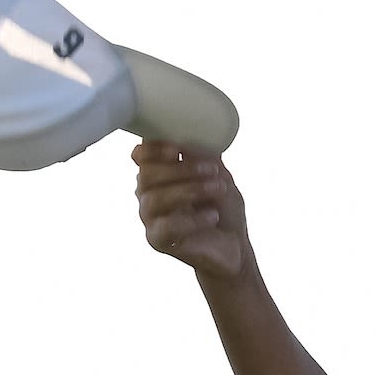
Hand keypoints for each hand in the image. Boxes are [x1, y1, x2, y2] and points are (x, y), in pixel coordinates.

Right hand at [130, 137, 255, 278]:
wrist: (234, 245)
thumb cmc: (222, 207)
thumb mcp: (218, 175)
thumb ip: (205, 154)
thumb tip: (195, 129)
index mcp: (159, 173)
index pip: (141, 155)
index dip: (152, 148)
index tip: (176, 148)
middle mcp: (148, 193)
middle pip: (147, 175)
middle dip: (181, 169)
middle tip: (211, 170)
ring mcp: (150, 218)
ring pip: (154, 199)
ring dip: (190, 190)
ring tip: (218, 189)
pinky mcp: (158, 240)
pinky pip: (165, 227)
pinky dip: (192, 220)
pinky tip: (212, 216)